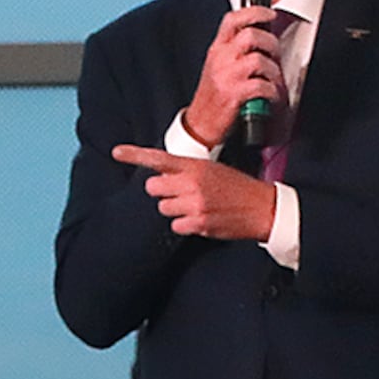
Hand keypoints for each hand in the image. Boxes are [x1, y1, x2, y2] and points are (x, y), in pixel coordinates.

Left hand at [112, 145, 280, 242]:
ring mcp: (194, 204)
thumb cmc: (237, 187)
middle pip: (153, 188)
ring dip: (175, 209)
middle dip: (163, 192)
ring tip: (196, 206)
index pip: (159, 158)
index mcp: (195, 165)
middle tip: (181, 193)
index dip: (135, 155)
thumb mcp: (212, 169)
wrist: (261, 208)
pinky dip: (185, 225)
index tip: (117, 152)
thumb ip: (186, 172)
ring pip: (163, 208)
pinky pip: (176, 226)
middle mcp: (191, 183)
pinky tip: (201, 219)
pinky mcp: (198, 223)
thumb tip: (161, 179)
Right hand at [180, 6, 289, 151]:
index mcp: (217, 50)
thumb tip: (261, 39)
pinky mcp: (234, 94)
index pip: (233, 20)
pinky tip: (270, 97)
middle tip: (275, 55)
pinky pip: (263, 85)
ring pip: (259, 60)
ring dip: (274, 72)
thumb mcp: (218, 67)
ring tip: (273, 81)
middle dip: (271, 44)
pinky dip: (273, 92)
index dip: (254, 12)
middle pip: (251, 35)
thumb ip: (234, 51)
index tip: (270, 14)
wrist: (200, 125)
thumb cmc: (213, 97)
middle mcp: (220, 59)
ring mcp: (226, 76)